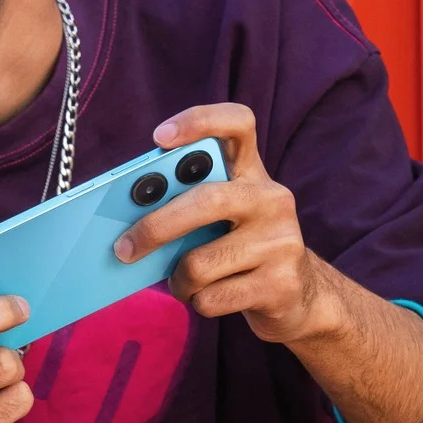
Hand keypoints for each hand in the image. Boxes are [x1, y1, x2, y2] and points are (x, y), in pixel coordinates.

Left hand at [117, 103, 339, 344]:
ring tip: (181, 282)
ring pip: (200, 263)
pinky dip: (197, 301)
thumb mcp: (220, 219)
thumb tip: (129, 217)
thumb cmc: (239, 249)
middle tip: (123, 248)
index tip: (159, 137)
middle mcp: (272, 199)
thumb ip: (186, 204)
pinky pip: (212, 297)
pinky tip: (209, 296)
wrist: (298, 296)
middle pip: (205, 201)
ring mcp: (282, 241)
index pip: (238, 124)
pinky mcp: (281, 284)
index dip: (199, 121)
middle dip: (155, 227)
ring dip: (178, 280)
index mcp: (252, 173)